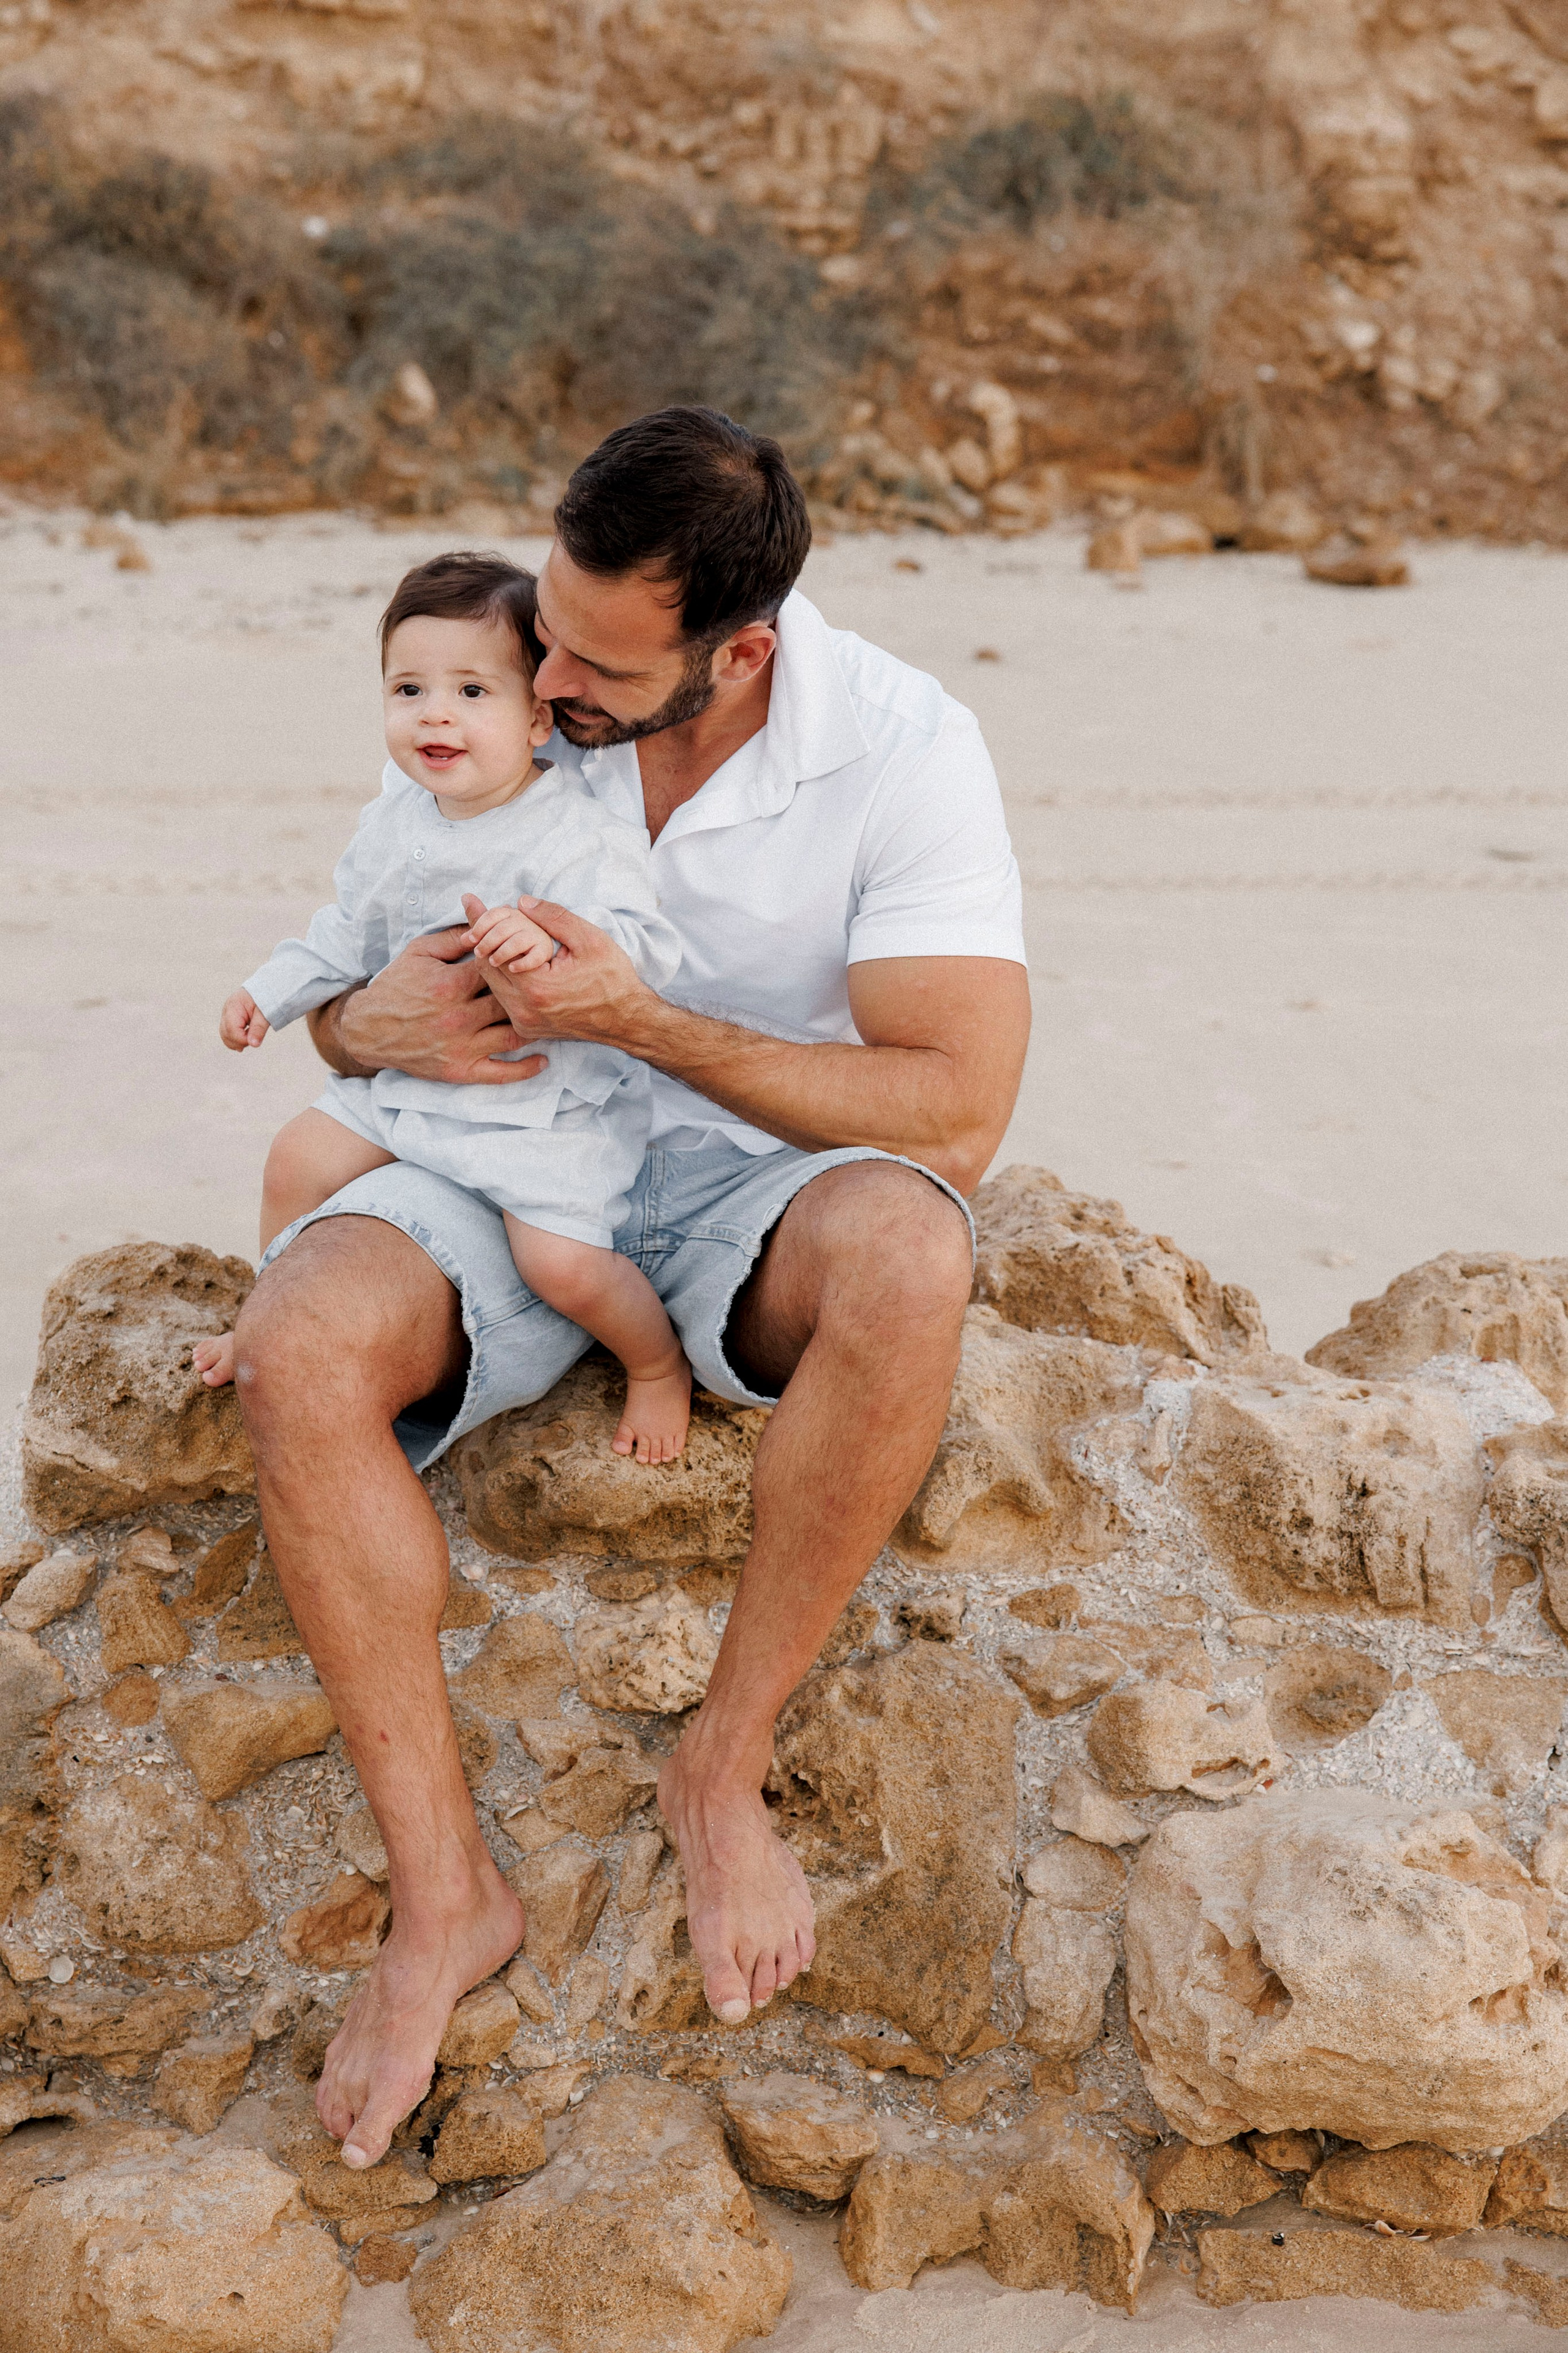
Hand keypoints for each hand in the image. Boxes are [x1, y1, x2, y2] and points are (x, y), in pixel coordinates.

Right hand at [221, 989, 268, 1050]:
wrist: (265, 988)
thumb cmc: (266, 998)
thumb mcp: (265, 1013)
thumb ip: (258, 1029)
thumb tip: (253, 1044)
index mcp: (234, 1006)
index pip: (232, 1029)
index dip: (242, 1039)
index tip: (254, 1041)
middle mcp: (227, 1010)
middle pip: (225, 1033)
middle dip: (238, 1042)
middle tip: (253, 1041)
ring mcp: (226, 1014)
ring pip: (224, 1034)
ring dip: (236, 1042)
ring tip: (250, 1041)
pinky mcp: (229, 1018)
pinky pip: (228, 1032)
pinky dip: (235, 1039)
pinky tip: (245, 1041)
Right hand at [320, 925, 548, 1085]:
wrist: (368, 1029)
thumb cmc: (396, 985)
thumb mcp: (420, 952)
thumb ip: (455, 937)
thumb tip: (486, 923)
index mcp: (451, 984)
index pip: (499, 968)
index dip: (518, 960)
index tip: (531, 956)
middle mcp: (459, 1017)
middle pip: (511, 1001)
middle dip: (528, 992)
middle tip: (546, 986)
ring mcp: (461, 1046)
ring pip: (513, 1036)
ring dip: (532, 1025)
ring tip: (546, 1017)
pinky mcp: (460, 1070)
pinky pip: (500, 1073)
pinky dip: (525, 1069)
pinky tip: (543, 1059)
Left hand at [462, 896, 652, 1046]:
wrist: (627, 1020)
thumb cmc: (613, 978)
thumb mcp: (589, 939)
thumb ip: (553, 917)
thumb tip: (521, 902)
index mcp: (536, 986)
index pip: (491, 948)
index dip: (480, 921)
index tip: (471, 901)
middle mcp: (524, 1009)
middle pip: (484, 968)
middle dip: (481, 938)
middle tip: (477, 914)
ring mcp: (524, 1022)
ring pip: (491, 986)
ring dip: (491, 959)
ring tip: (490, 934)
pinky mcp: (528, 1029)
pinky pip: (503, 1001)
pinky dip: (501, 979)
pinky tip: (507, 961)